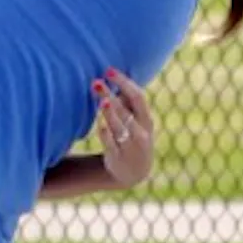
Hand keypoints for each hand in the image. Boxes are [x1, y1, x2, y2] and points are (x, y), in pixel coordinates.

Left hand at [92, 68, 154, 188]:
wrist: (134, 172)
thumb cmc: (134, 137)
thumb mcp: (137, 120)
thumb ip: (128, 102)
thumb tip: (115, 76)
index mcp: (146, 119)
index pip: (137, 96)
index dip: (124, 82)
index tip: (108, 70)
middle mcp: (140, 132)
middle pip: (126, 110)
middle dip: (111, 95)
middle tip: (96, 81)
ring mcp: (130, 146)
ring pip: (120, 127)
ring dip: (111, 114)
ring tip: (102, 101)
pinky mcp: (117, 157)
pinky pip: (111, 144)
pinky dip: (106, 134)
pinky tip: (101, 125)